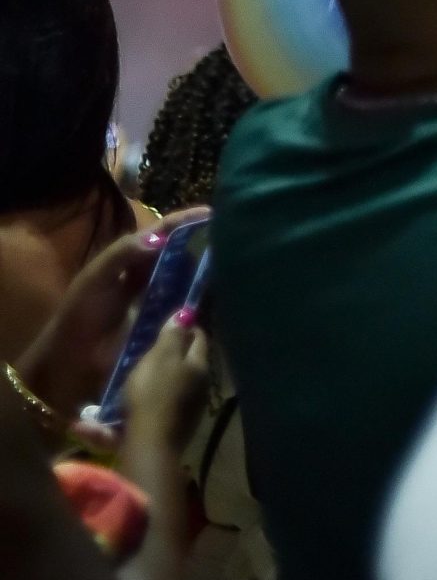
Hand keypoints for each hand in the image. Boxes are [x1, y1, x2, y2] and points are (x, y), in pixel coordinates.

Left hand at [15, 209, 208, 424]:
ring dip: (200, 273)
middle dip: (199, 245)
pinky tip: (212, 299)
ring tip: (228, 266)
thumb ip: (122, 254)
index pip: (161, 232)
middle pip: (178, 253)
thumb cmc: (78, 317)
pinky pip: (182, 309)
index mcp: (129, 258)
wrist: (65, 365)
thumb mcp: (94, 279)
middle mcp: (145, 276)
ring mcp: (153, 302)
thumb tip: (160, 238)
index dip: (184, 222)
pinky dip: (196, 302)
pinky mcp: (159, 328)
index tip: (211, 214)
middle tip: (227, 242)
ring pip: (184, 280)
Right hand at [120, 315, 209, 461]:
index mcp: (199, 366)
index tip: (172, 322)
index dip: (187, 327)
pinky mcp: (175, 429)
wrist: (149, 446)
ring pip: (176, 385)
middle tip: (152, 349)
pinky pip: (164, 407)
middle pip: (189, 363)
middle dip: (173, 355)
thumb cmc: (153, 394)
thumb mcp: (160, 357)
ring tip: (140, 376)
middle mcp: (201, 387)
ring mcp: (190, 410)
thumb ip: (172, 335)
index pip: (199, 337)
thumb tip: (184, 314)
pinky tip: (136, 404)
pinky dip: (152, 401)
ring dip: (162, 379)